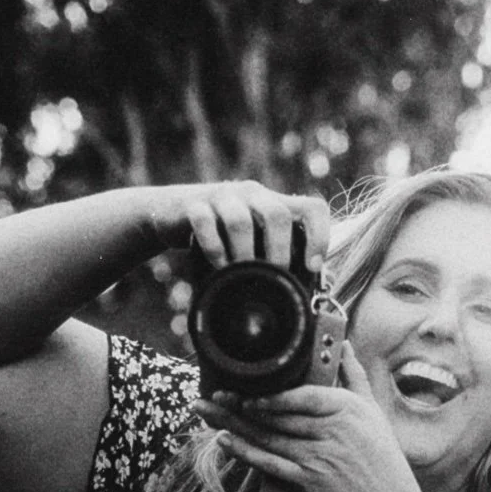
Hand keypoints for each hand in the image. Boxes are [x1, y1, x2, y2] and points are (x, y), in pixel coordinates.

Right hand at [144, 181, 330, 271]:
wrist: (170, 212)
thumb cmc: (221, 235)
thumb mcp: (253, 241)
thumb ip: (277, 257)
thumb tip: (309, 297)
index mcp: (275, 204)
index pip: (312, 208)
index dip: (320, 236)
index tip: (312, 267)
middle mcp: (253, 195)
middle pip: (277, 214)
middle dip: (279, 251)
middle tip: (273, 277)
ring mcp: (222, 197)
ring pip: (240, 220)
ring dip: (244, 254)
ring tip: (240, 277)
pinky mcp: (193, 204)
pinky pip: (204, 222)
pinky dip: (214, 248)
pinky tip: (217, 266)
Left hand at [196, 344, 421, 491]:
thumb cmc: (382, 456)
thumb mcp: (373, 410)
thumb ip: (354, 376)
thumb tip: (344, 346)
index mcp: (346, 410)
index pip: (303, 396)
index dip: (273, 395)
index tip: (249, 389)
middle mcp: (330, 433)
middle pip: (277, 416)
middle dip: (240, 405)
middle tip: (212, 394)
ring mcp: (316, 458)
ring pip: (267, 437)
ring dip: (233, 424)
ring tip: (207, 411)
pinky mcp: (307, 481)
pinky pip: (269, 464)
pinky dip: (245, 453)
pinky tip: (224, 441)